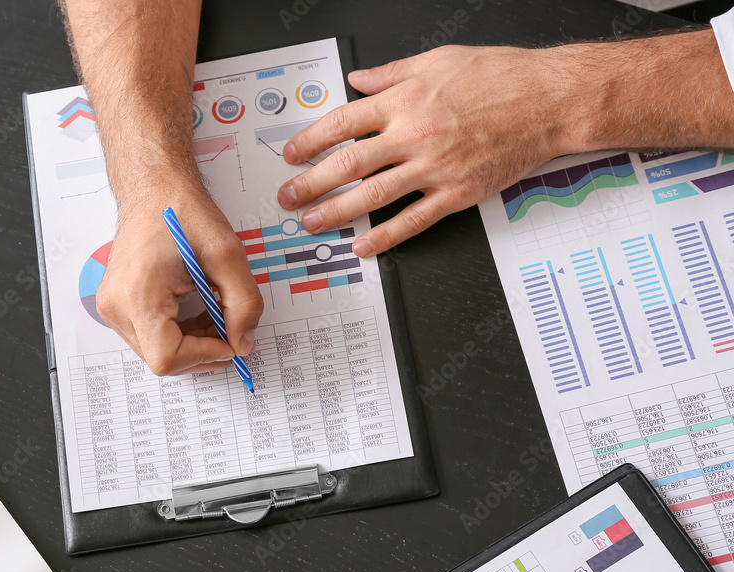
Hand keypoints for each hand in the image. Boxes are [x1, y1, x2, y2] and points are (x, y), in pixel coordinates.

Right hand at [96, 185, 262, 375]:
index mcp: (137, 293)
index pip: (166, 357)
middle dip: (201, 349)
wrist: (153, 189)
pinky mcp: (116, 306)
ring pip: (156, 351)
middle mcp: (116, 305)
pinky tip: (197, 310)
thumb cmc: (182, 213)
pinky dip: (178, 333)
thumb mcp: (227, 255)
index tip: (230, 341)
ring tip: (214, 312)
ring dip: (192, 342)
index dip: (204, 355)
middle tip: (229, 326)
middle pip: (161, 359)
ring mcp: (111, 307)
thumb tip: (243, 343)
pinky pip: (150, 337)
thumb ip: (243, 304)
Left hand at [276, 45, 570, 255]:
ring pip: (373, 194)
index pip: (342, 123)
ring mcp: (434, 167)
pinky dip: (385, 235)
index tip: (291, 154)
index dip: (310, 141)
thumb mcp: (438, 59)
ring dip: (336, 211)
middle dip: (311, 183)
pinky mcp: (456, 193)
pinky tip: (363, 244)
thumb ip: (391, 73)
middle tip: (289, 196)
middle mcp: (414, 134)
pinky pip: (413, 219)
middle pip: (348, 163)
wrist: (549, 100)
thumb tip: (358, 80)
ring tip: (312, 221)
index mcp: (405, 100)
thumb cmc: (501, 76)